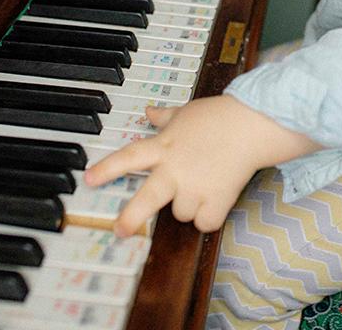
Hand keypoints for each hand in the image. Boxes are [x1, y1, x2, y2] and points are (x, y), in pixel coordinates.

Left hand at [84, 97, 261, 236]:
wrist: (252, 124)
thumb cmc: (220, 116)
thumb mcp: (185, 112)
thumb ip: (164, 118)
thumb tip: (148, 111)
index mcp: (163, 146)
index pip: (128, 158)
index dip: (106, 169)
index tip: (89, 179)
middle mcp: (175, 169)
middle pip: (147, 198)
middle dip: (131, 217)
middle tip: (120, 230)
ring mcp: (195, 186)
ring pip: (181, 213)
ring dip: (188, 207)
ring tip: (202, 185)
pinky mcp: (217, 200)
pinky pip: (205, 222)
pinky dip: (209, 217)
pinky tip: (216, 199)